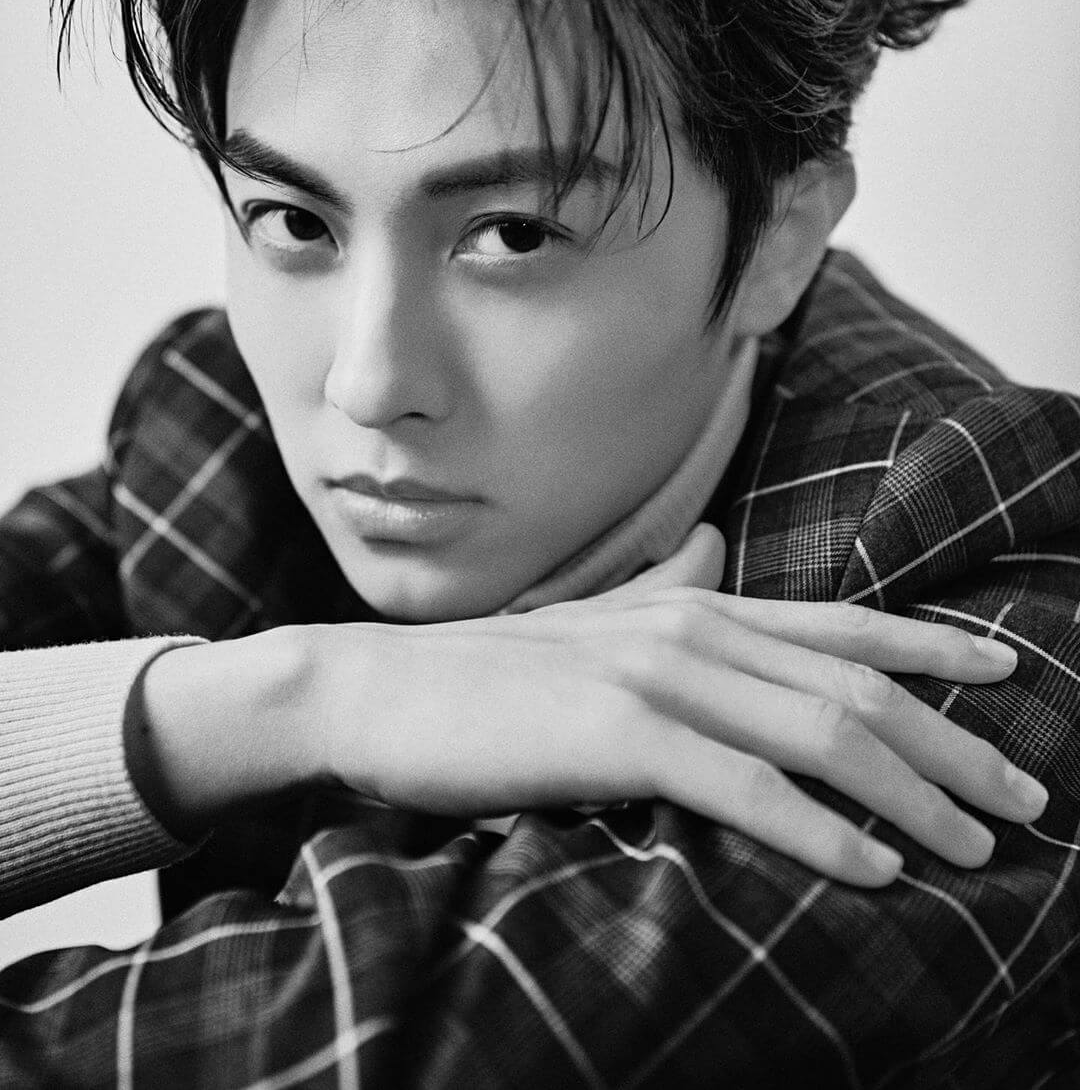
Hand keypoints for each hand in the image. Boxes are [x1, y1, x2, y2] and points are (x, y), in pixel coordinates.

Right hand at [285, 523, 1044, 886]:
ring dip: (911, 794)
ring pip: (819, 732)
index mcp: (688, 603)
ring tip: (974, 847)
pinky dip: (824, 830)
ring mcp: (655, 675)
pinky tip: (877, 868)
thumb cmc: (485, 673)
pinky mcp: (618, 734)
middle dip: (951, 742)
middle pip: (852, 682)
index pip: (837, 621)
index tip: (1006, 674)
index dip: (930, 646)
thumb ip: (660, 582)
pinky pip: (748, 788)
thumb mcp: (588, 619)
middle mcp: (688, 624)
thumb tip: (715, 549)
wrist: (374, 691)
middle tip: (1023, 795)